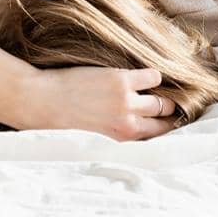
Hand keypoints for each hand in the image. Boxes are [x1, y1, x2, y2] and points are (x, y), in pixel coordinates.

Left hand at [12, 62, 178, 140]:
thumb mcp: (97, 136)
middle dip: (169, 113)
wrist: (46, 103)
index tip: (170, 122)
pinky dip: (153, 76)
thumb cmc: (68, 121)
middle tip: (169, 106)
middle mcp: (129, 124)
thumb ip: (118, 133)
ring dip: (163, 96)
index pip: (158, 138)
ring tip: (160, 92)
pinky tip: (148, 76)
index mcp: (123, 140)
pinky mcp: (121, 80)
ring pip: (161, 101)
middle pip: (164, 119)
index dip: (166, 129)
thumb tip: (136, 129)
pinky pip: (151, 76)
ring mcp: (127, 101)